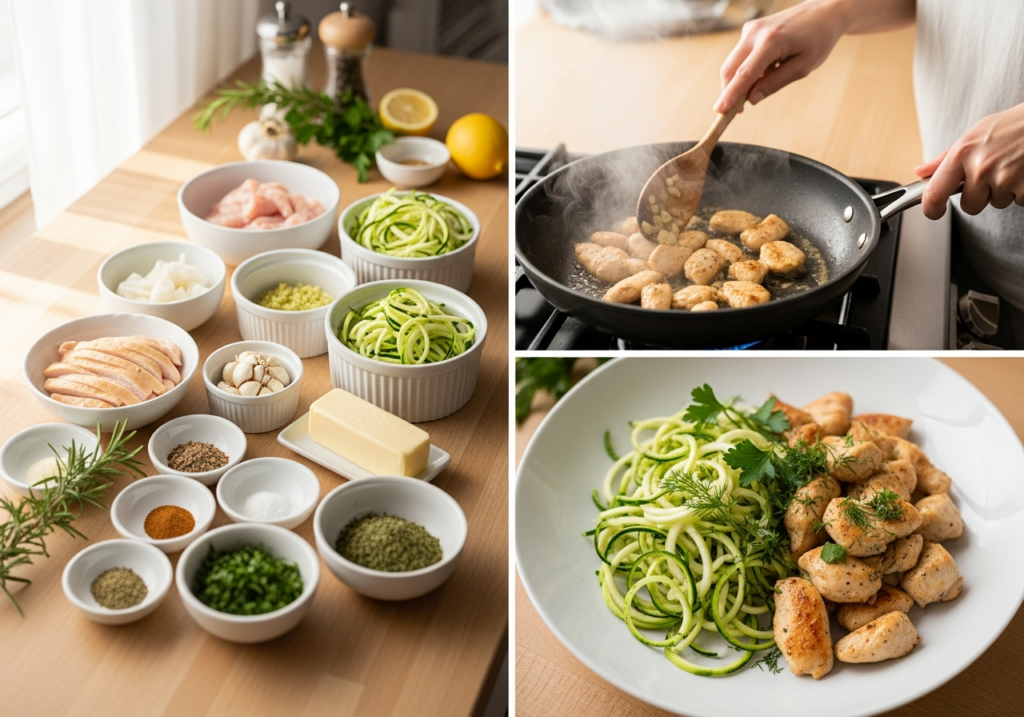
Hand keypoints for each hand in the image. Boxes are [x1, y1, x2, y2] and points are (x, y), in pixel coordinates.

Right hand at [714, 1, 847, 112]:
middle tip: (735, 112)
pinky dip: (742, 71)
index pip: (744, 74)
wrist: (823, 11)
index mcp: (771, 41)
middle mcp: (755, 32)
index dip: (730, 95)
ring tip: (752, 93)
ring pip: (731, 64)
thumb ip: (775, 83)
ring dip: (736, 83)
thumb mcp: (802, 67)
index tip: (720, 111)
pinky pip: (739, 56)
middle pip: (729, 69)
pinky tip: (760, 74)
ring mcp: (750, 29)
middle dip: (728, 92)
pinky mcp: (749, 30)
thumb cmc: (818, 39)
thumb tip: (751, 99)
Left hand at [914, 103, 1023, 218]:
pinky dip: (1022, 190)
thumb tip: (921, 172)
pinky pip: (1018, 201)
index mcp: (963, 153)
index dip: (931, 209)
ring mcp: (1004, 179)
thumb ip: (947, 157)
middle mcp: (981, 168)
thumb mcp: (976, 134)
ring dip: (1005, 191)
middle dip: (981, 196)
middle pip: (969, 206)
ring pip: (996, 203)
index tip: (934, 212)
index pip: (934, 194)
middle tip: (995, 173)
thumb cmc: (1013, 126)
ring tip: (1014, 166)